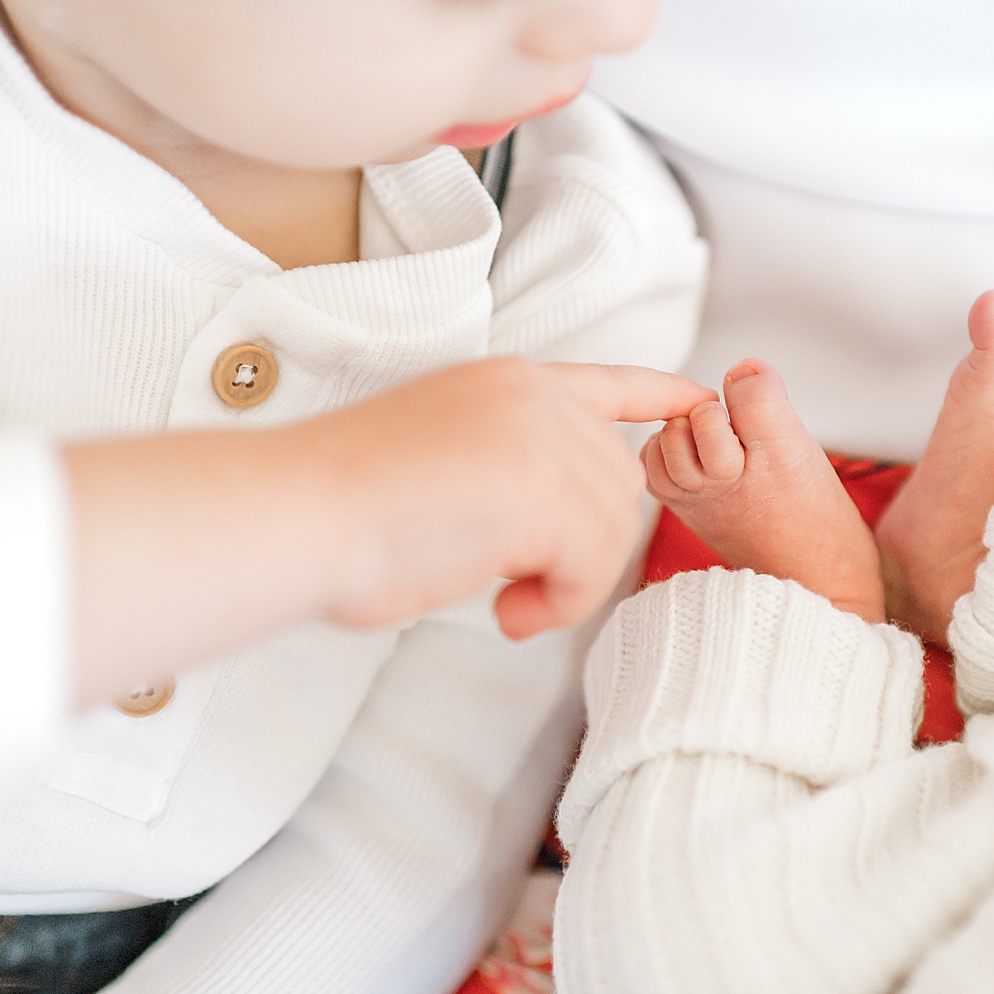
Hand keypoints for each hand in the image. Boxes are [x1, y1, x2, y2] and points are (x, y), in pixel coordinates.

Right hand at [300, 358, 715, 638]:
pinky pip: (593, 565)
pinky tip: (507, 609)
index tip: (697, 404)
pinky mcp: (545, 487)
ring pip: (613, 527)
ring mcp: (542, 435)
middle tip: (518, 592)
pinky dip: (559, 603)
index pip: (606, 384)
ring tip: (506, 603)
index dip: (658, 399)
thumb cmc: (340, 515)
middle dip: (585, 549)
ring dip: (569, 584)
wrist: (296, 516)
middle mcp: (532, 395)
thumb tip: (539, 536)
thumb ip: (505, 476)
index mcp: (502, 384)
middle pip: (619, 481)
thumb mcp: (441, 466)